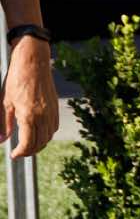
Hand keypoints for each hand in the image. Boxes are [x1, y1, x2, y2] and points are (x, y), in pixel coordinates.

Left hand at [5, 37, 58, 159]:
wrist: (33, 62)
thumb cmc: (16, 80)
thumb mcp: (4, 103)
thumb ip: (3, 124)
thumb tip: (1, 140)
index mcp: (29, 115)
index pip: (28, 143)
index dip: (21, 153)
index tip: (14, 155)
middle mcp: (43, 115)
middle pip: (40, 142)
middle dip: (30, 151)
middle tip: (19, 153)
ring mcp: (51, 111)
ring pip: (49, 136)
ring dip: (39, 144)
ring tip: (28, 145)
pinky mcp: (55, 106)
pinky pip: (54, 126)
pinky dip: (47, 134)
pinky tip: (39, 132)